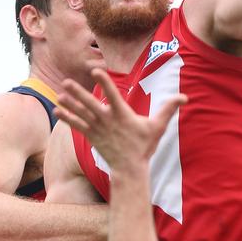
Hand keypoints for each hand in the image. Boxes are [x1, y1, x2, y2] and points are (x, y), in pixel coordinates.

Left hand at [56, 68, 186, 172]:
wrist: (129, 168)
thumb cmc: (144, 146)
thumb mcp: (158, 127)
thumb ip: (169, 109)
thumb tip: (185, 97)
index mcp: (122, 115)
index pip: (112, 95)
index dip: (104, 82)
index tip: (96, 71)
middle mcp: (107, 121)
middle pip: (90, 104)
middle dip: (78, 93)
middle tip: (67, 82)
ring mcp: (98, 129)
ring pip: (81, 114)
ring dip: (69, 103)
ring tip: (59, 93)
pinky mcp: (92, 136)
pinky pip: (77, 125)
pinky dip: (67, 118)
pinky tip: (57, 110)